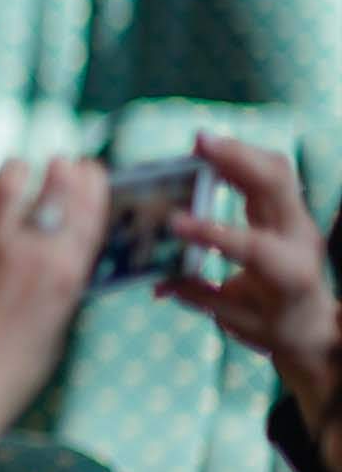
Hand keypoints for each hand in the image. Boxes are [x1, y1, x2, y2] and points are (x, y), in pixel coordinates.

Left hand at [0, 157, 109, 458]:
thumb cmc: (14, 365)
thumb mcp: (58, 320)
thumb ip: (63, 277)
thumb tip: (65, 242)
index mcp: (65, 274)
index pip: (89, 206)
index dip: (91, 180)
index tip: (90, 169)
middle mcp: (29, 252)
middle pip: (53, 183)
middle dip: (59, 168)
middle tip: (57, 166)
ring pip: (7, 179)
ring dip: (18, 172)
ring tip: (19, 178)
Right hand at [164, 134, 341, 457]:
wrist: (314, 323)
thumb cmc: (276, 327)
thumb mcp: (238, 322)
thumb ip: (199, 297)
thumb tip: (156, 282)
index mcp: (287, 273)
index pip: (252, 246)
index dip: (211, 232)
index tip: (173, 223)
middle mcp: (298, 238)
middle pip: (276, 185)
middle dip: (237, 158)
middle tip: (197, 143)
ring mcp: (296, 219)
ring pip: (276, 170)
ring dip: (238, 152)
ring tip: (200, 144)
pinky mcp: (288, 209)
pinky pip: (270, 172)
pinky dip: (241, 157)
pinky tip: (211, 154)